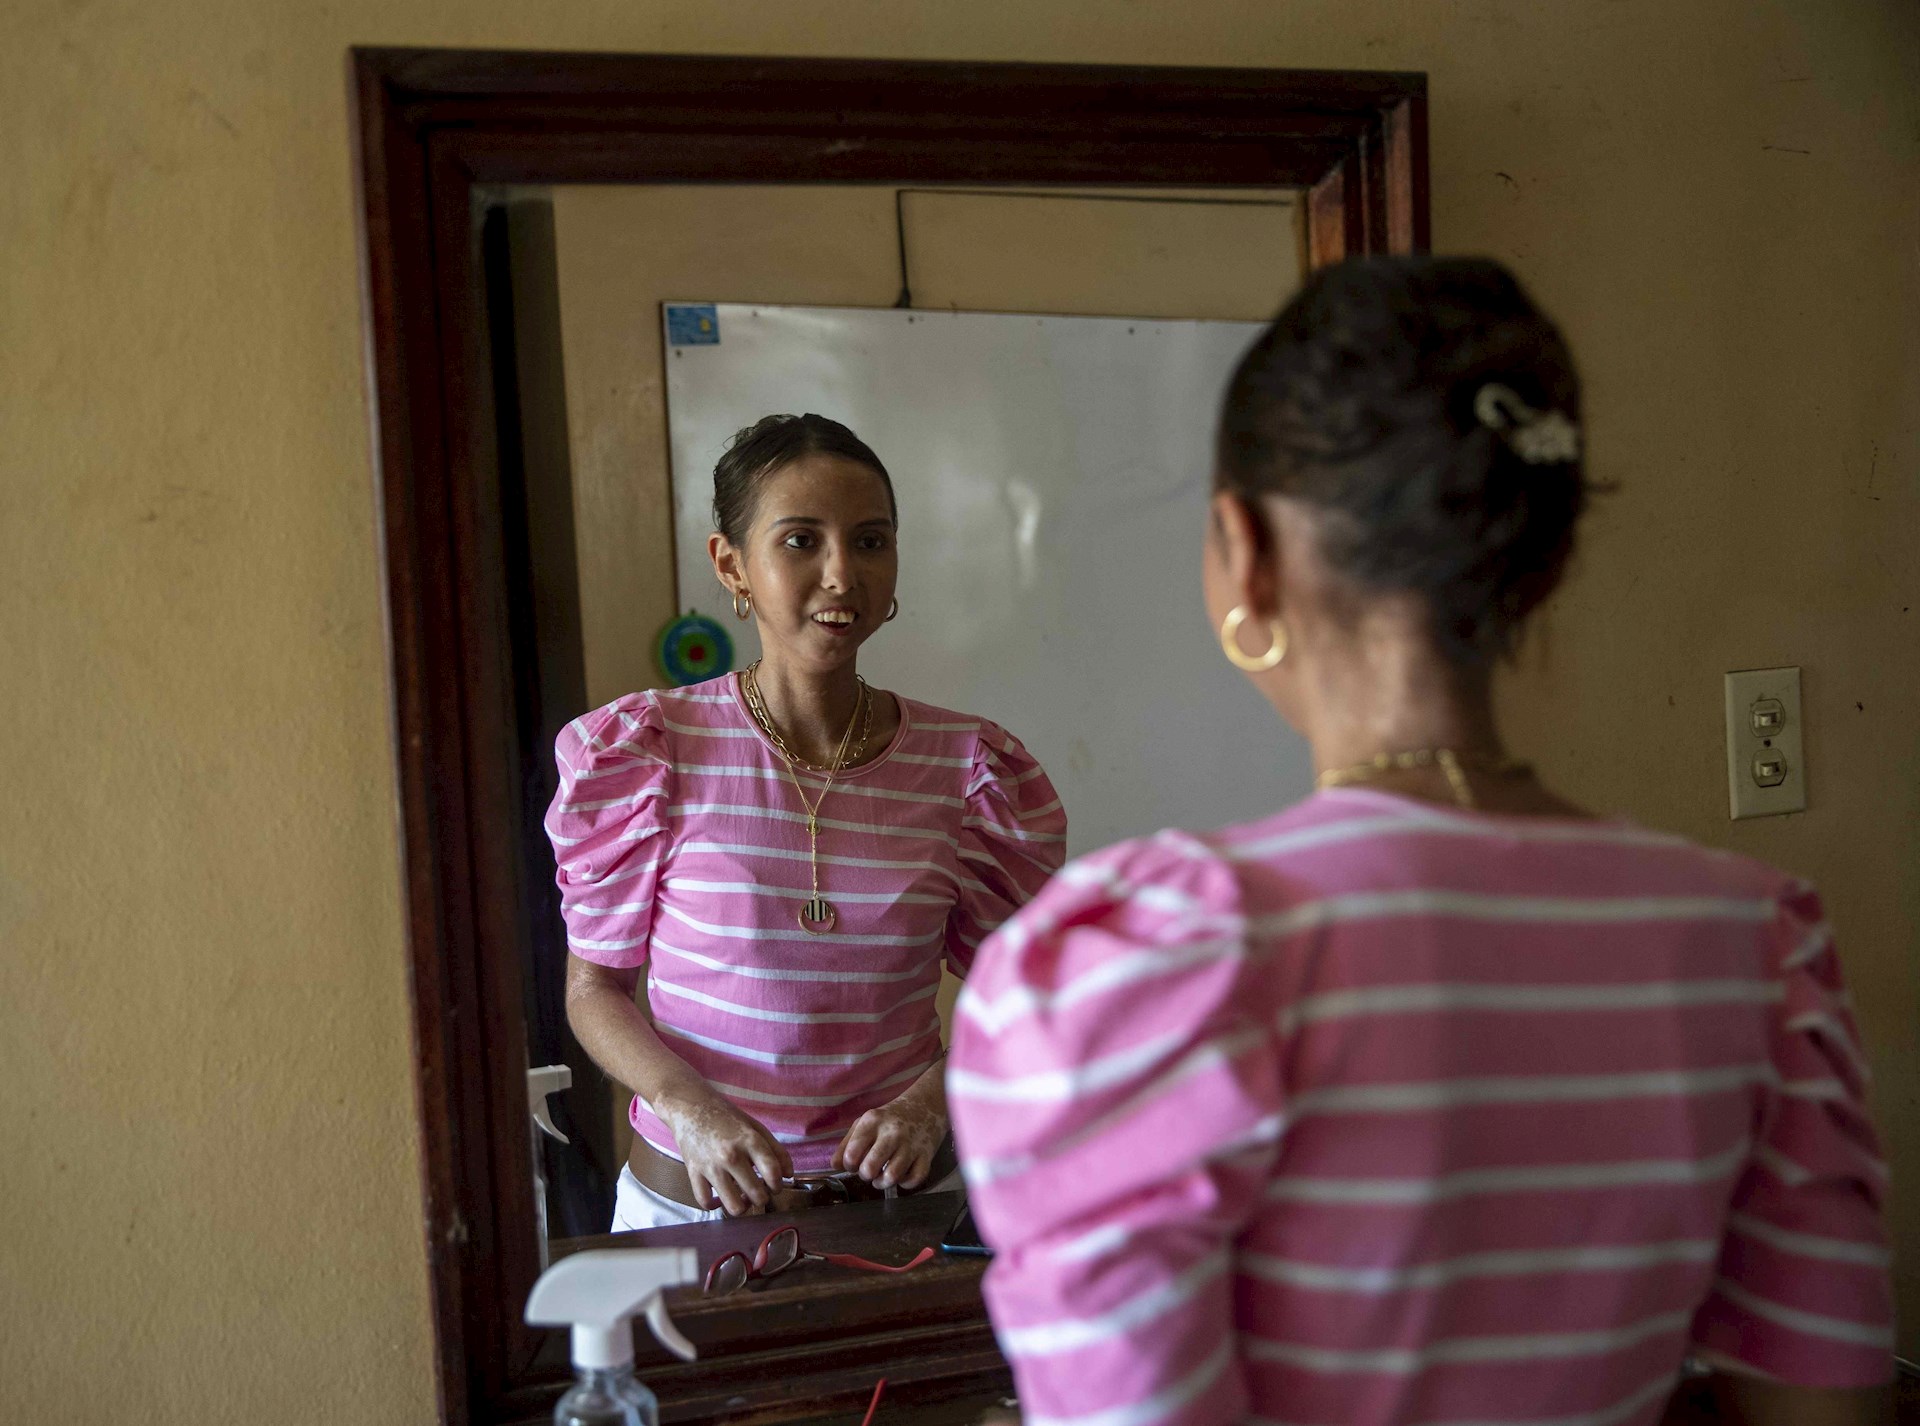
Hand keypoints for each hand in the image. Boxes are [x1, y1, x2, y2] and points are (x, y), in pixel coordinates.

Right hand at [657, 1090, 792, 1215]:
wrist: (690, 1106)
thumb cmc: (727, 1117)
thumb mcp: (756, 1127)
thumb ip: (776, 1150)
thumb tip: (788, 1175)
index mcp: (750, 1140)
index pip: (772, 1173)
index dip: (778, 1185)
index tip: (775, 1186)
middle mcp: (731, 1155)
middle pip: (756, 1194)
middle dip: (763, 1198)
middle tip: (760, 1192)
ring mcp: (711, 1166)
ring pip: (733, 1206)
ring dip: (742, 1207)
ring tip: (743, 1199)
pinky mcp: (693, 1173)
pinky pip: (705, 1202)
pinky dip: (714, 1205)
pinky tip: (720, 1198)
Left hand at [832, 1089, 947, 1190]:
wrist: (925, 1107)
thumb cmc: (889, 1119)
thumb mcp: (865, 1124)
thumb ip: (846, 1144)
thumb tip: (835, 1166)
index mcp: (872, 1122)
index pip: (851, 1154)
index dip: (849, 1165)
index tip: (855, 1163)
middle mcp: (891, 1132)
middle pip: (870, 1168)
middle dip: (866, 1176)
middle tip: (869, 1171)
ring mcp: (910, 1144)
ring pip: (892, 1177)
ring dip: (883, 1183)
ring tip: (882, 1177)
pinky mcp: (926, 1155)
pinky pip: (914, 1179)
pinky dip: (906, 1184)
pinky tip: (902, 1176)